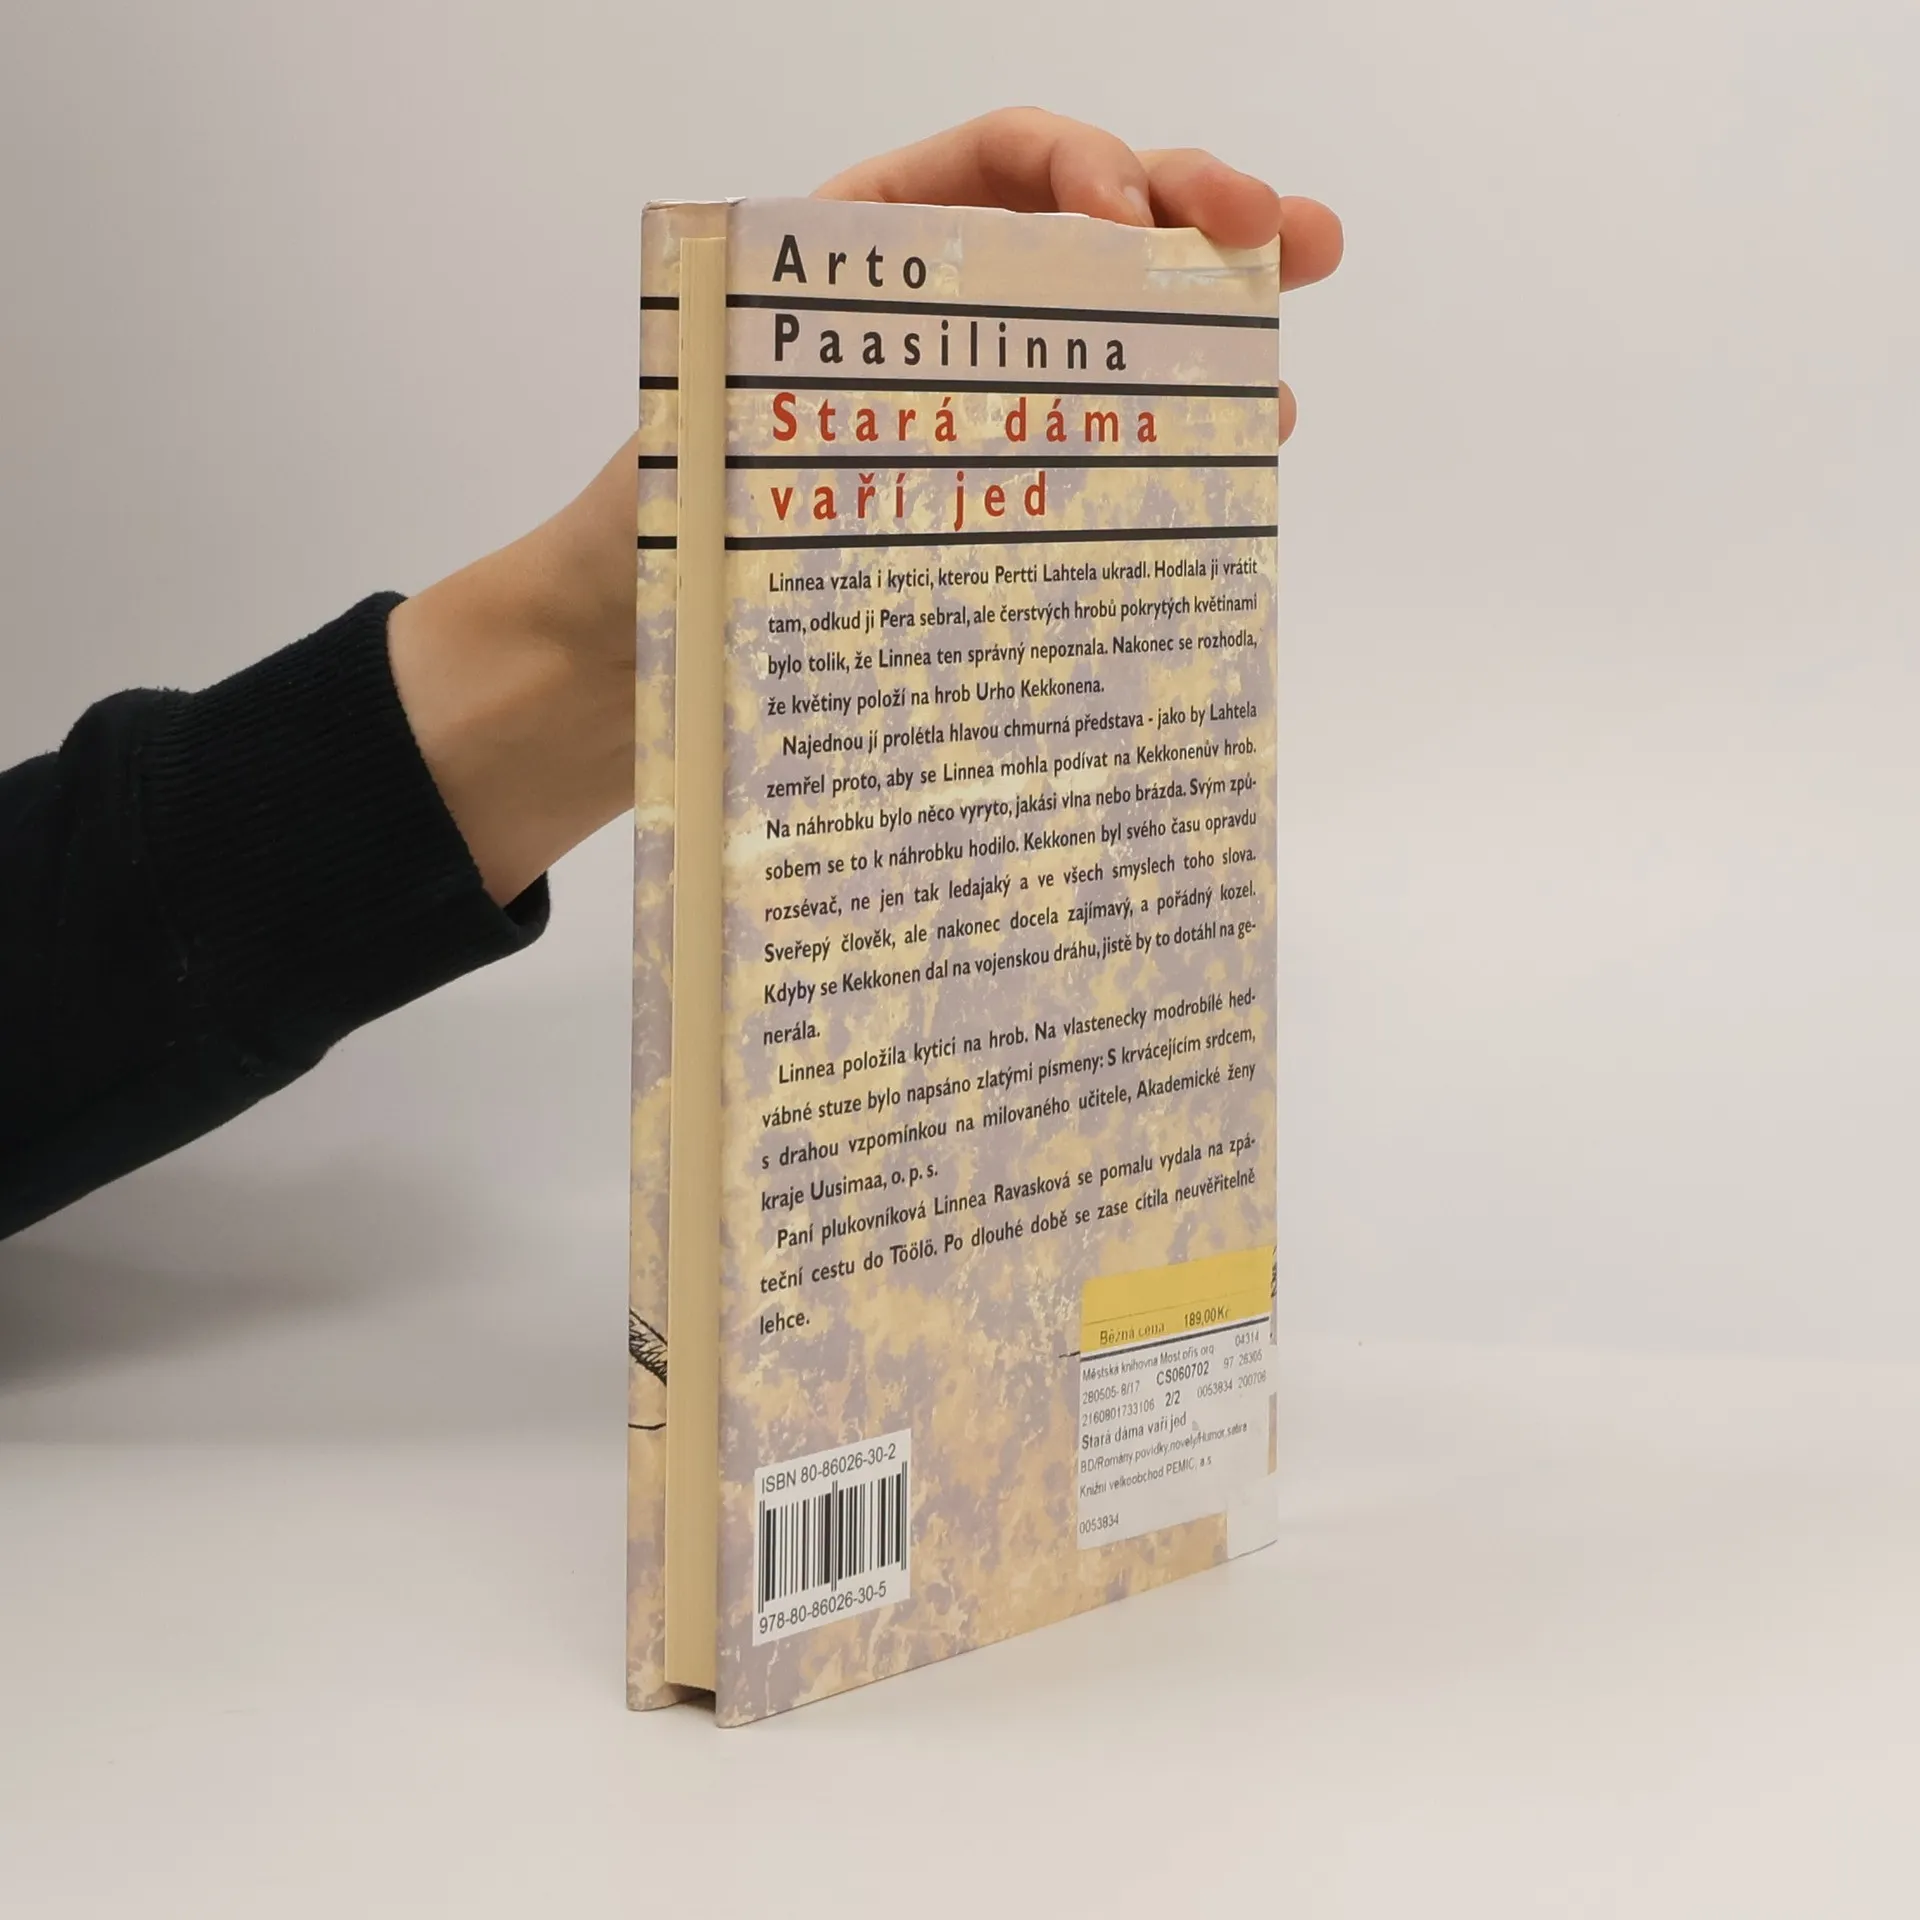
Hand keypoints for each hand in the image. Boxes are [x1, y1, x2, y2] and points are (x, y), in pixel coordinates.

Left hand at [389, 112, 1342, 904]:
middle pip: (1081, 234)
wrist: (612, 667)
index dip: (1085, 167)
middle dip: (1196, 214)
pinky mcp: (988, 504)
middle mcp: (927, 324)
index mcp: (853, 262)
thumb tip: (966, 380)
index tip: (1140, 224)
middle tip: (1294, 237)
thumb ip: (830, 384)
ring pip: (1104, 338)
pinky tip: (1233, 442)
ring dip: (1206, 321)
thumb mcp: (717, 434)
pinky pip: (1087, 445)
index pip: (995, 166)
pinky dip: (1163, 430)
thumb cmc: (642, 541)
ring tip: (1287, 338)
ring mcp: (968, 414)